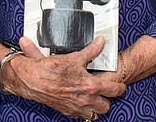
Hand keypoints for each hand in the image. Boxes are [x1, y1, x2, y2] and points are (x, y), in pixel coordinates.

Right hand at [5, 36, 126, 118]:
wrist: (34, 79)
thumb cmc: (52, 69)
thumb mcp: (74, 57)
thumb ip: (91, 50)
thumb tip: (100, 42)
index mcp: (91, 86)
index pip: (115, 90)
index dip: (120, 88)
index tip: (121, 86)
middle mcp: (86, 100)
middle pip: (107, 106)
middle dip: (108, 99)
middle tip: (106, 92)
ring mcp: (77, 108)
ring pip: (95, 113)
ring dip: (96, 107)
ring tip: (94, 98)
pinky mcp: (68, 111)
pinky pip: (81, 115)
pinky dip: (83, 110)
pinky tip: (80, 101)